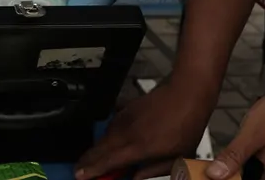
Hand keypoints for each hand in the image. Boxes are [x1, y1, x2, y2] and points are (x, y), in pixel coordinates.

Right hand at [76, 76, 216, 179]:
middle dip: (87, 161)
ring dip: (95, 149)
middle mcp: (127, 133)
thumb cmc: (186, 127)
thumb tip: (134, 178)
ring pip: (103, 137)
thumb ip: (154, 170)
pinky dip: (105, 136)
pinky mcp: (125, 110)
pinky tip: (107, 141)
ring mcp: (124, 119)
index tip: (79, 175)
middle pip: (100, 149)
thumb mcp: (177, 156)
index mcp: (140, 147)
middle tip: (77, 170)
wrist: (185, 93)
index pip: (109, 161)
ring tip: (90, 160)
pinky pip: (110, 126)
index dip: (93, 169)